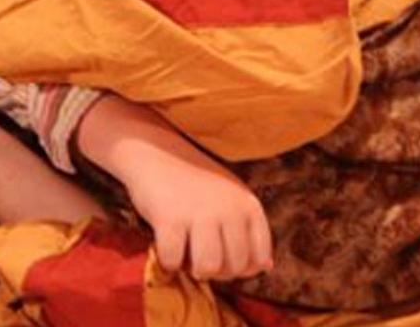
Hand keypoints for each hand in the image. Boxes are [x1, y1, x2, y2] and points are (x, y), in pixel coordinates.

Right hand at [127, 150, 271, 280]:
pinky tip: (163, 242)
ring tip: (182, 247)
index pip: (258, 260)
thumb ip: (247, 230)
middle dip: (214, 269)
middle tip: (196, 248)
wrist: (153, 149)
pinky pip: (174, 262)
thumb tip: (266, 267)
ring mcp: (201, 212)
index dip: (238, 267)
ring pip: (209, 269)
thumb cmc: (193, 179)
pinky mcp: (170, 218)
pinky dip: (166, 260)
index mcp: (248, 204)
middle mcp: (230, 208)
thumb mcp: (229, 197)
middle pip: (233, 268)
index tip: (220, 252)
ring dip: (191, 266)